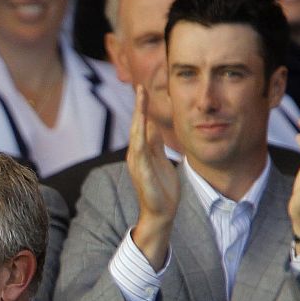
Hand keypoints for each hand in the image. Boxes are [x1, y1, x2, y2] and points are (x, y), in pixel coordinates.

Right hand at [126, 85, 178, 268]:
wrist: (161, 212)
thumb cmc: (163, 189)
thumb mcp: (161, 159)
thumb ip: (156, 144)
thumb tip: (153, 126)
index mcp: (142, 151)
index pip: (142, 125)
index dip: (143, 108)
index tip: (145, 90)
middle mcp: (136, 154)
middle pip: (136, 125)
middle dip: (139, 106)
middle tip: (140, 87)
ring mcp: (136, 162)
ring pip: (136, 133)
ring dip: (138, 115)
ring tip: (140, 99)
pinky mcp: (140, 170)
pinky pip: (139, 148)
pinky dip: (139, 134)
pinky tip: (142, 122)